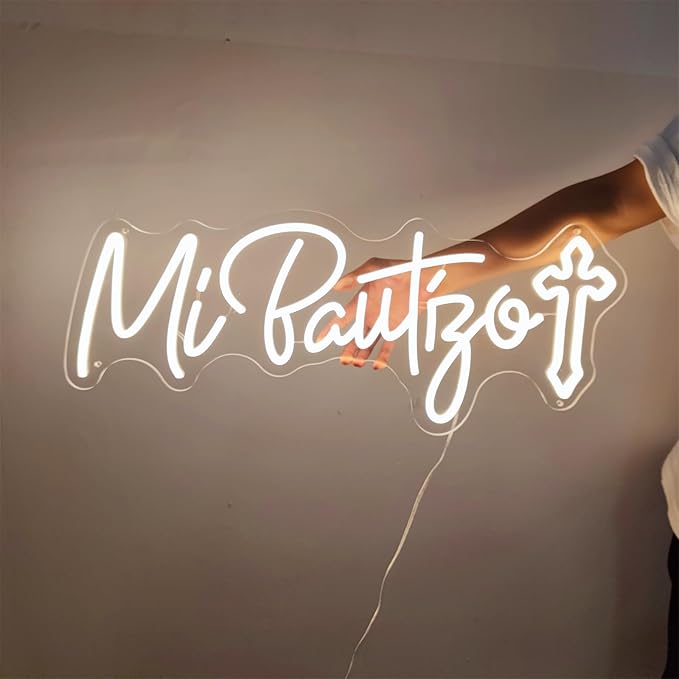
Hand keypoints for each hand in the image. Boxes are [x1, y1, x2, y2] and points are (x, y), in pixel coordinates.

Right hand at [317, 257, 435, 368]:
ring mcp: (383, 322)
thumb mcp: (374, 268)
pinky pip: (387, 345)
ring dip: (362, 355)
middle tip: (343, 361)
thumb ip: (355, 276)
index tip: (320, 339)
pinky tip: (378, 365)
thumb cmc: (399, 268)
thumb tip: (336, 286)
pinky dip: (383, 356)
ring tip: (356, 364)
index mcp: (362, 301)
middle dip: (347, 349)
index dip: (330, 328)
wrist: (422, 277)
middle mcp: (370, 314)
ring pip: (368, 343)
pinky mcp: (396, 328)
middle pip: (355, 336)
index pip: (343, 318)